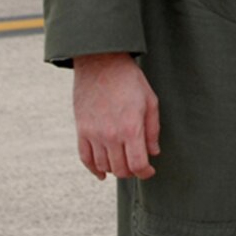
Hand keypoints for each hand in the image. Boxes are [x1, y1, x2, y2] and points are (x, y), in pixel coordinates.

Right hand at [71, 51, 159, 180]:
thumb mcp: (150, 101)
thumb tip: (153, 152)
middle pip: (120, 169)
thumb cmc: (129, 80)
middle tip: (137, 166)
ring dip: (114, 169)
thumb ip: (153, 130)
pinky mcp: (81, 130)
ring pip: (103, 166)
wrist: (101, 63)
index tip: (149, 171)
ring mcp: (94, 134)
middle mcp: (111, 135)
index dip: (145, 172)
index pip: (137, 164)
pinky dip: (93, 169)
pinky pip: (85, 158)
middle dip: (131, 172)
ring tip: (122, 164)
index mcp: (131, 128)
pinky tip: (101, 173)